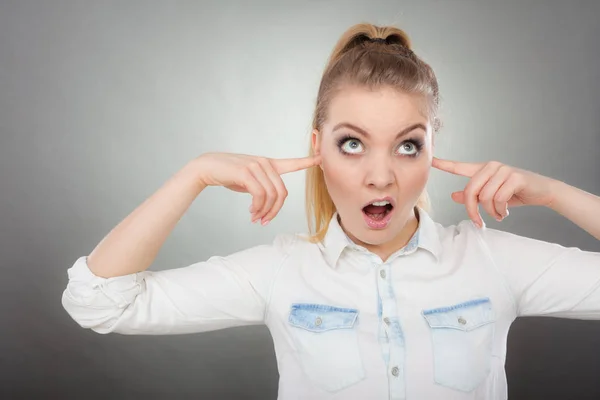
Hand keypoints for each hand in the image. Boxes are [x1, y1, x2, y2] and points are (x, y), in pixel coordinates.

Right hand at [195, 152, 320, 224]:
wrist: (207, 167)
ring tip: (255, 218)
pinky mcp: (247, 172)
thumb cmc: (228, 175)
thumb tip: (268, 205)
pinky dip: (257, 208)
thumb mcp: (249, 180)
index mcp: (268, 164)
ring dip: (264, 212)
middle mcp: (265, 163)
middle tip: (263, 221)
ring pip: (271, 196)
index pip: (291, 163)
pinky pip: (260, 196)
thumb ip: (262, 187)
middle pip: (282, 193)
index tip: (321, 158)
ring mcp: (256, 166)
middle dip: (274, 211)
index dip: (307, 162)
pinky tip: (251, 212)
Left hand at [432, 157, 558, 227]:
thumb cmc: (515, 194)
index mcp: (483, 170)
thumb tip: (454, 196)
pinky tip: (506, 212)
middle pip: (470, 190)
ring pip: (485, 197)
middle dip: (473, 210)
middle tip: (479, 222)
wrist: (543, 192)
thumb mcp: (491, 196)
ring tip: (499, 215)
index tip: (430, 161)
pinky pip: (499, 198)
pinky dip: (501, 211)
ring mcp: (503, 170)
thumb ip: (473, 195)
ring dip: (491, 212)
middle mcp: (491, 167)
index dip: (444, 165)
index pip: (460, 167)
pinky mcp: (515, 177)